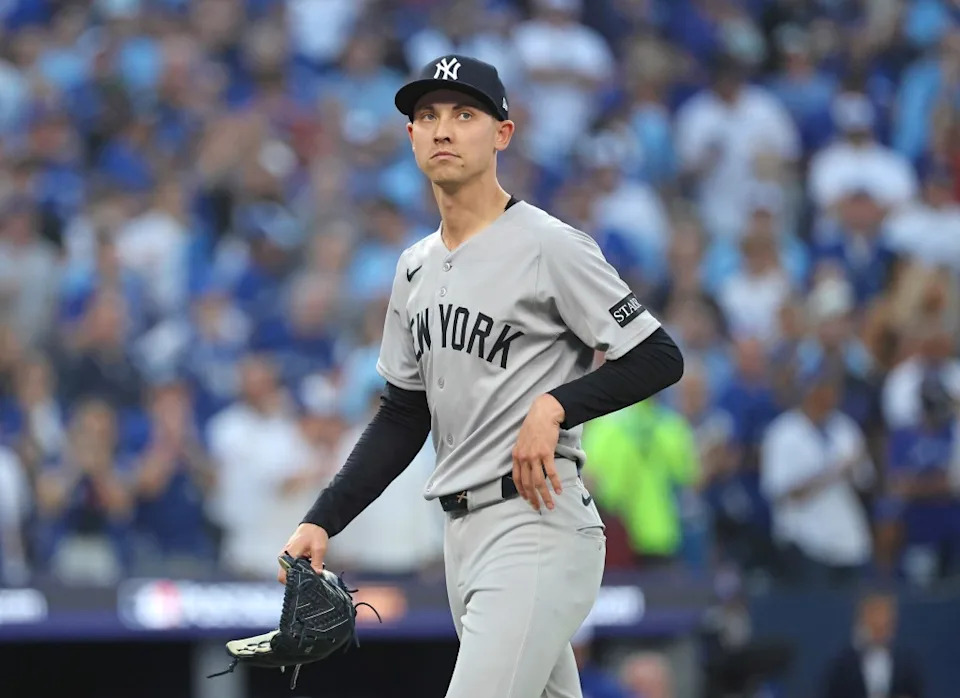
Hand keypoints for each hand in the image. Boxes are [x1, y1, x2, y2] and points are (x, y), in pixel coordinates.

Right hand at [278, 523, 328, 582]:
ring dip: (298, 572)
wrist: (314, 524)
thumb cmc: (314, 533)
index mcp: (289, 554)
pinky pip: (291, 566)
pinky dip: (298, 568)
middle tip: (308, 576)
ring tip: (310, 568)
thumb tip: (316, 575)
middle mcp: (284, 556)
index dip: (292, 582)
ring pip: (288, 571)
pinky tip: (307, 565)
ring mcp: (285, 555)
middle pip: (285, 575)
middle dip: (297, 578)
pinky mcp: (289, 555)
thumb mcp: (319, 549)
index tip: (303, 582)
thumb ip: (317, 563)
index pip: (283, 576)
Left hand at [512, 394, 564, 511]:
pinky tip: (559, 490)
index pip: (516, 479)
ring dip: (545, 495)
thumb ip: (521, 455)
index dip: (522, 491)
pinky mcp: (546, 453)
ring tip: (550, 504)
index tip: (527, 499)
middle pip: (527, 483)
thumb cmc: (533, 427)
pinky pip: (551, 472)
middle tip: (538, 507)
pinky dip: (555, 483)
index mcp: (516, 456)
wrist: (543, 414)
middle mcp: (523, 458)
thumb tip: (524, 467)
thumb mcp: (521, 441)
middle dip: (533, 498)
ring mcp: (534, 456)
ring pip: (539, 481)